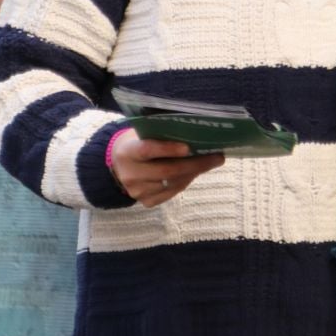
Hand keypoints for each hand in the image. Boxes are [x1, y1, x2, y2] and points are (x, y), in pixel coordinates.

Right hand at [108, 128, 224, 207]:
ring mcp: (137, 191)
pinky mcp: (146, 202)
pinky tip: (192, 173)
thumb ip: (160, 133)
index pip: (148, 150)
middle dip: (195, 164)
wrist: (118, 166)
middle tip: (216, 157)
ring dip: (194, 173)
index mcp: (127, 152)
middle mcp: (130, 174)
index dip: (168, 149)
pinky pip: (171, 193)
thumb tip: (194, 133)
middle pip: (166, 171)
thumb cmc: (137, 143)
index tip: (188, 147)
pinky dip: (184, 182)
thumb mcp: (142, 134)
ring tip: (209, 162)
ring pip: (172, 183)